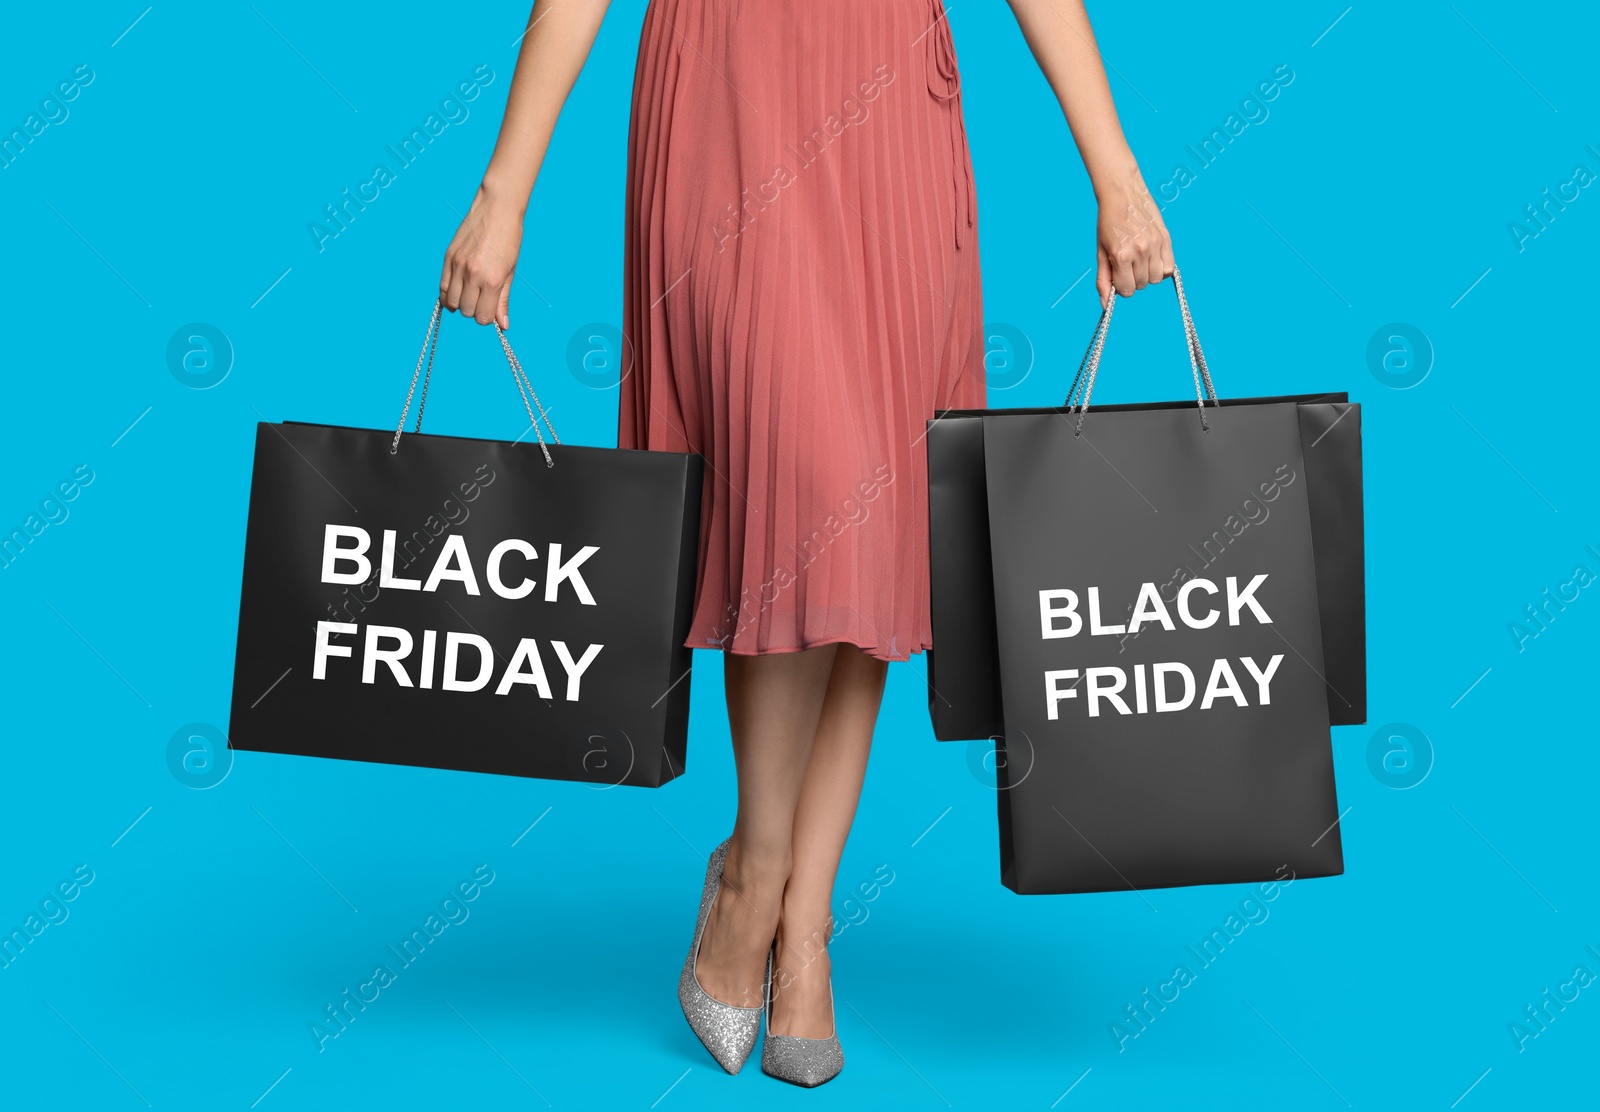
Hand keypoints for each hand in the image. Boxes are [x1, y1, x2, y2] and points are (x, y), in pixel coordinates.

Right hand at [439, 184, 523, 327]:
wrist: (496, 210)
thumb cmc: (508, 240)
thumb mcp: (510, 272)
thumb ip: (503, 300)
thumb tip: (503, 326)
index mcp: (491, 281)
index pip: (482, 317)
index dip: (487, 317)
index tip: (490, 309)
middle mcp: (472, 275)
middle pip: (466, 311)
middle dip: (475, 310)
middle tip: (482, 300)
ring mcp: (457, 266)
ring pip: (452, 302)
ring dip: (461, 303)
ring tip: (470, 294)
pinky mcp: (448, 258)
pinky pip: (443, 286)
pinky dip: (448, 295)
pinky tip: (457, 293)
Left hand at [1095, 171, 1173, 307]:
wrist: (1123, 193)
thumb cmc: (1108, 223)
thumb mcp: (1101, 252)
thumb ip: (1103, 280)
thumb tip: (1105, 305)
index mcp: (1121, 256)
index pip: (1127, 291)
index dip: (1121, 286)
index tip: (1118, 275)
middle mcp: (1140, 251)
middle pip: (1142, 285)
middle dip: (1133, 279)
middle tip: (1127, 263)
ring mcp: (1155, 245)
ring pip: (1156, 279)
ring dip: (1147, 275)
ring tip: (1139, 259)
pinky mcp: (1166, 239)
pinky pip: (1169, 268)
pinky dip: (1161, 268)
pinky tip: (1151, 258)